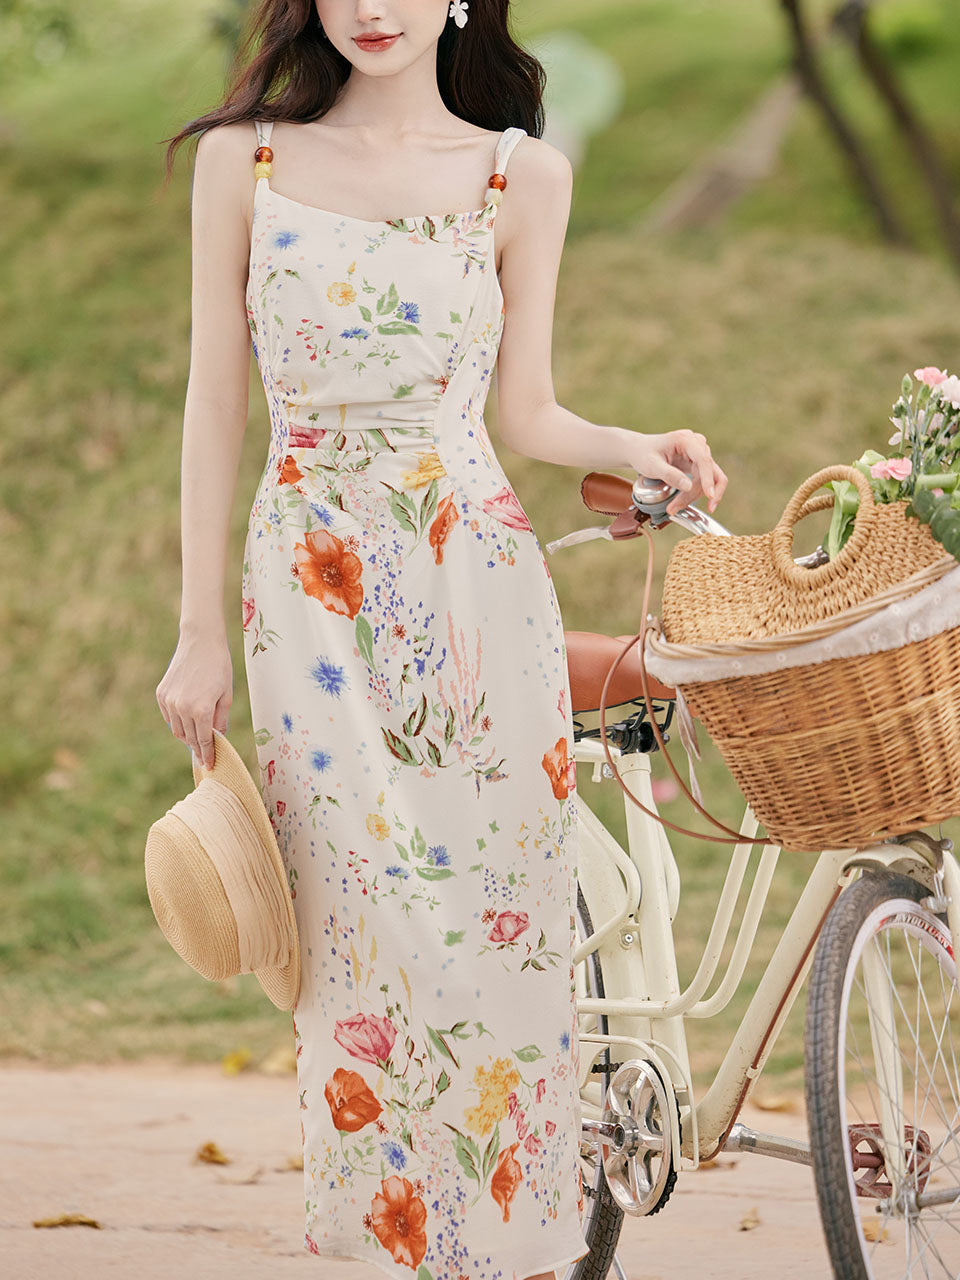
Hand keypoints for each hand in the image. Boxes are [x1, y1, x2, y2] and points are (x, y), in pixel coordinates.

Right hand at [156, 629, 232, 770]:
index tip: (208, 765)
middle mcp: (182, 708)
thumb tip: (217, 738)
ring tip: (196, 738)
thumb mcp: (226, 695)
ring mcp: (169, 701)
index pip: (203, 741)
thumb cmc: (219, 667)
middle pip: (189, 738)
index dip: (206, 755)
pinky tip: (187, 720)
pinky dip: (177, 721)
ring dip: (186, 736)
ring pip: (176, 729)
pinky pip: (169, 716)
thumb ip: (220, 720)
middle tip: (204, 755)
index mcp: (201, 710)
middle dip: (197, 748)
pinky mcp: (161, 694)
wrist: (201, 642)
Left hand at [626, 429, 727, 514]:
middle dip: (695, 493)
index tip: (709, 495)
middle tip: (676, 508)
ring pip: (709, 478)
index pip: (704, 460)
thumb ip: (669, 475)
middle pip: (708, 471)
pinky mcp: (697, 462)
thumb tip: (689, 487)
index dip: (708, 479)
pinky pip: (704, 479)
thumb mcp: (652, 465)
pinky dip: (696, 492)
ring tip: (675, 507)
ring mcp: (698, 452)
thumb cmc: (642, 454)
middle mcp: (696, 444)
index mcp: (685, 440)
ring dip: (695, 495)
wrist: (637, 449)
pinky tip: (685, 502)